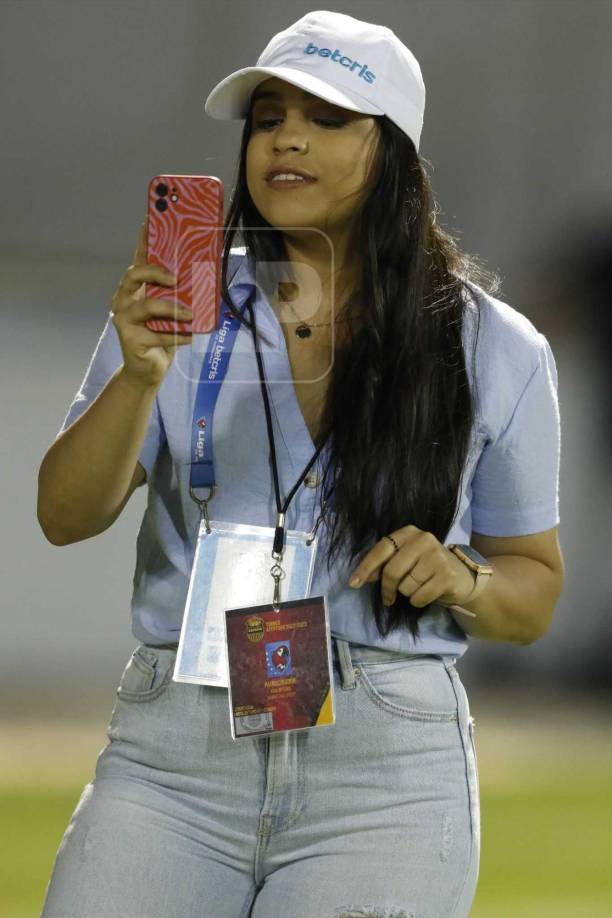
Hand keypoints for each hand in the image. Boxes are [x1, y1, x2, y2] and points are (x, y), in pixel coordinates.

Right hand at [110, 216, 192, 388]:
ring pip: (146, 306)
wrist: (149, 369)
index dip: (144, 239)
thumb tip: (205, 273)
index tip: (150, 219)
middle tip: (176, 278)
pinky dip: (177, 335)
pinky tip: (189, 336)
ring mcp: (124, 319)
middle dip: (155, 272)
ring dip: (172, 309)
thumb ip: (180, 294)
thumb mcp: (173, 310)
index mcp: (136, 288)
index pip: (139, 258)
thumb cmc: (162, 335)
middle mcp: (125, 299)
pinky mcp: (131, 339)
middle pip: (133, 275)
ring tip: (190, 315)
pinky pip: (158, 334)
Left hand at [348, 525, 475, 609]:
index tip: (353, 583)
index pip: (381, 550)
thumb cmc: (425, 567)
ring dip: (407, 594)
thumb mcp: (404, 559)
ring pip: (405, 586)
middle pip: (392, 571)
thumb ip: (384, 564)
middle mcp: (423, 539)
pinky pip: (419, 597)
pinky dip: (419, 601)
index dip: (366, 568)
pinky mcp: (446, 575)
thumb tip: (361, 578)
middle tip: (388, 598)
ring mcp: (437, 556)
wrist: (461, 575)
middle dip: (387, 589)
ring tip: (419, 586)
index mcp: (408, 532)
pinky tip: (428, 592)